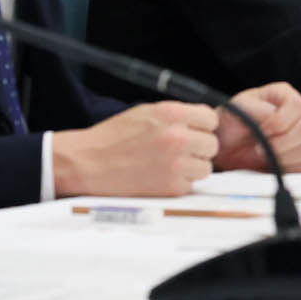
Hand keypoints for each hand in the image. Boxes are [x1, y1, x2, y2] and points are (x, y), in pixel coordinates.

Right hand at [51, 101, 218, 197]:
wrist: (88, 163)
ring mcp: (176, 163)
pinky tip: (161, 176)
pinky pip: (191, 185)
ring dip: (192, 167)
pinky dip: (179, 183)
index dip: (202, 127)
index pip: (210, 119)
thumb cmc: (113, 138)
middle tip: (180, 151)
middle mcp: (177, 137)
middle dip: (198, 148)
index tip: (194, 132)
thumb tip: (201, 122)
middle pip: (212, 144)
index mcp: (170, 114)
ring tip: (169, 164)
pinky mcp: (171, 186)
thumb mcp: (146, 112)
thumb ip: (176, 116)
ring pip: (205, 167)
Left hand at [214, 82, 300, 174]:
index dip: (280, 121)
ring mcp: (300, 137)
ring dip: (282, 156)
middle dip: (281, 142)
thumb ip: (258, 110)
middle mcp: (297, 115)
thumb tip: (275, 117)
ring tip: (262, 154)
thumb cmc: (229, 122)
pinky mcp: (300, 158)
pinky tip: (270, 163)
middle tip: (259, 147)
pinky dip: (286, 168)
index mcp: (284, 96)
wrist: (223, 147)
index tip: (262, 130)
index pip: (297, 105)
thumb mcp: (236, 109)